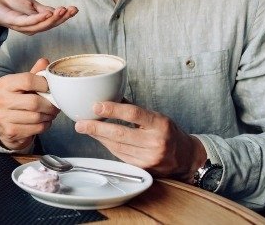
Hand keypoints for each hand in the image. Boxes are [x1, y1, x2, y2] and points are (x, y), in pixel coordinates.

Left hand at [0, 0, 77, 35]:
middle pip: (50, 25)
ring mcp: (23, 26)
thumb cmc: (11, 5)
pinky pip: (29, 22)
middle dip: (63, 18)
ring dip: (54, 18)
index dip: (65, 16)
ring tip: (64, 10)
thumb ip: (43, 9)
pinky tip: (48, 13)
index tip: (75, 9)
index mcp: (36, 23)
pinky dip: (39, 18)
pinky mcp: (14, 22)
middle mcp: (31, 28)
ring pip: (41, 25)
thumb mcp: (31, 5)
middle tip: (72, 10)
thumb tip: (58, 11)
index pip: (53, 21)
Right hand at [0, 59, 59, 149]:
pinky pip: (36, 128)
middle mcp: (0, 100)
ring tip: (51, 113)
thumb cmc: (17, 101)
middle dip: (50, 104)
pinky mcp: (10, 131)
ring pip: (36, 117)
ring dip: (49, 116)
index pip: (27, 80)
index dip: (44, 84)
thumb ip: (34, 74)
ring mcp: (3, 117)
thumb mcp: (22, 85)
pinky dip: (45, 125)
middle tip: (56, 105)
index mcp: (4, 84)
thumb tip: (45, 61)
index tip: (51, 88)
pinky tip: (44, 121)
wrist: (4, 126)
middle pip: (34, 102)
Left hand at [74, 102, 206, 180]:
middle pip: (120, 134)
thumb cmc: (168, 133)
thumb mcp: (156, 117)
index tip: (96, 106)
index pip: (134, 114)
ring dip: (99, 137)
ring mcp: (150, 158)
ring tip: (85, 128)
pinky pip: (120, 155)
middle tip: (80, 123)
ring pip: (117, 146)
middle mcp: (156, 142)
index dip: (113, 109)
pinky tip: (100, 139)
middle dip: (96, 128)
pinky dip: (107, 146)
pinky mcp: (143, 169)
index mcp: (160, 124)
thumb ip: (134, 109)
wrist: (184, 158)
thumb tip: (109, 96)